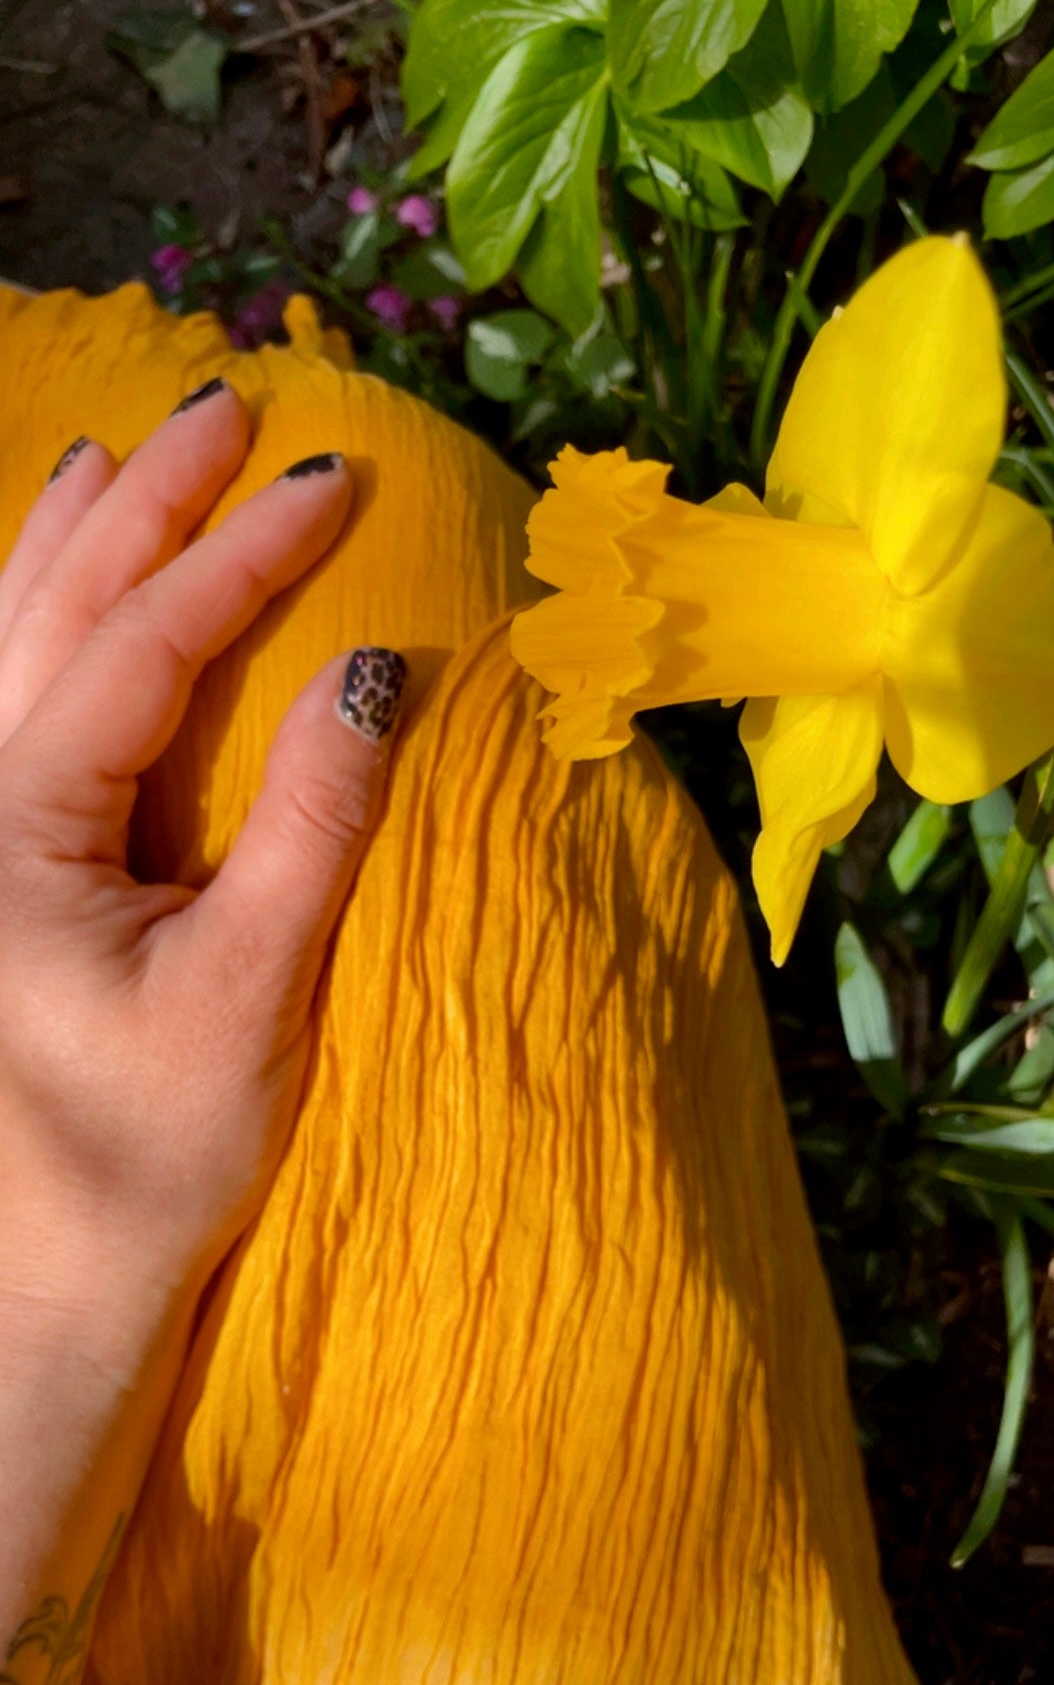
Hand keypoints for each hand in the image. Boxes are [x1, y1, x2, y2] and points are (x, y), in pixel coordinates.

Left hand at [0, 380, 403, 1347]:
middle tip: (227, 407)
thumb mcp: (253, 987)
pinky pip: (0, 705)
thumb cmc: (148, 1153)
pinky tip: (47, 595)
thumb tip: (385, 671)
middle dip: (144, 503)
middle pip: (53, 610)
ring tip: (121, 456)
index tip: (335, 478)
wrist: (47, 1277)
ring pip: (5, 645)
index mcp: (21, 828)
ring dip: (71, 543)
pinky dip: (32, 625)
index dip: (241, 555)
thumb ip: (315, 820)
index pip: (143, 647)